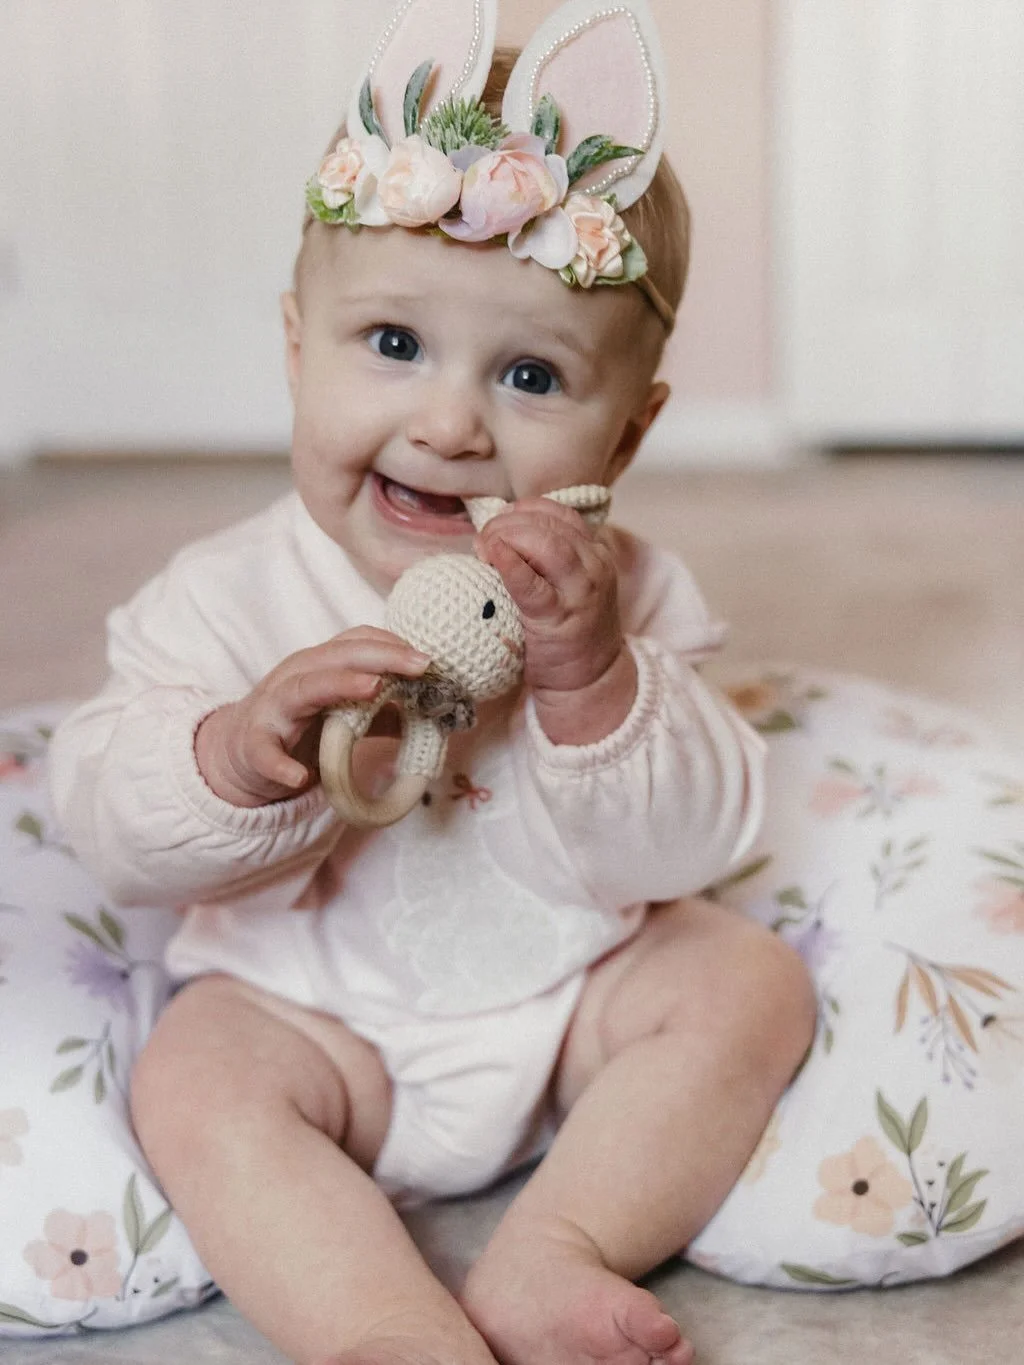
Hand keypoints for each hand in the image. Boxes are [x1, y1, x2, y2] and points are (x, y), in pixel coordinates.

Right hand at [194, 628, 429, 806]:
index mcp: (320, 666)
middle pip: (338, 656)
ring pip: (303, 688)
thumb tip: (432, 715)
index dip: (392, 645)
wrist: (240, 756)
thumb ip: (383, 713)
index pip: (356, 641)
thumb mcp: (344, 716)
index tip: (428, 658)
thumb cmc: (299, 729)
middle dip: (381, 656)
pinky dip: (280, 764)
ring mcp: (274, 709)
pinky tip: (299, 776)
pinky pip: (266, 752)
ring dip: (339, 685)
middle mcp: (297, 676)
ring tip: (374, 689)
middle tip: (420, 665)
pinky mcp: (254, 745)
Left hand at [475, 498, 636, 744]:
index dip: (522, 511)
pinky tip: (492, 558)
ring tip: (484, 551)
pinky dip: (510, 565)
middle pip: (549, 522)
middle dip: (508, 523)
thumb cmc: (568, 630)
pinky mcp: (559, 618)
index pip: (557, 512)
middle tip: (483, 541)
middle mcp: (594, 565)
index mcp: (594, 552)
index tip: (499, 527)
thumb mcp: (568, 583)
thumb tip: (496, 534)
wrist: (589, 680)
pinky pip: (532, 584)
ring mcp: (580, 591)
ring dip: (506, 537)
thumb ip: (545, 557)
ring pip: (546, 542)